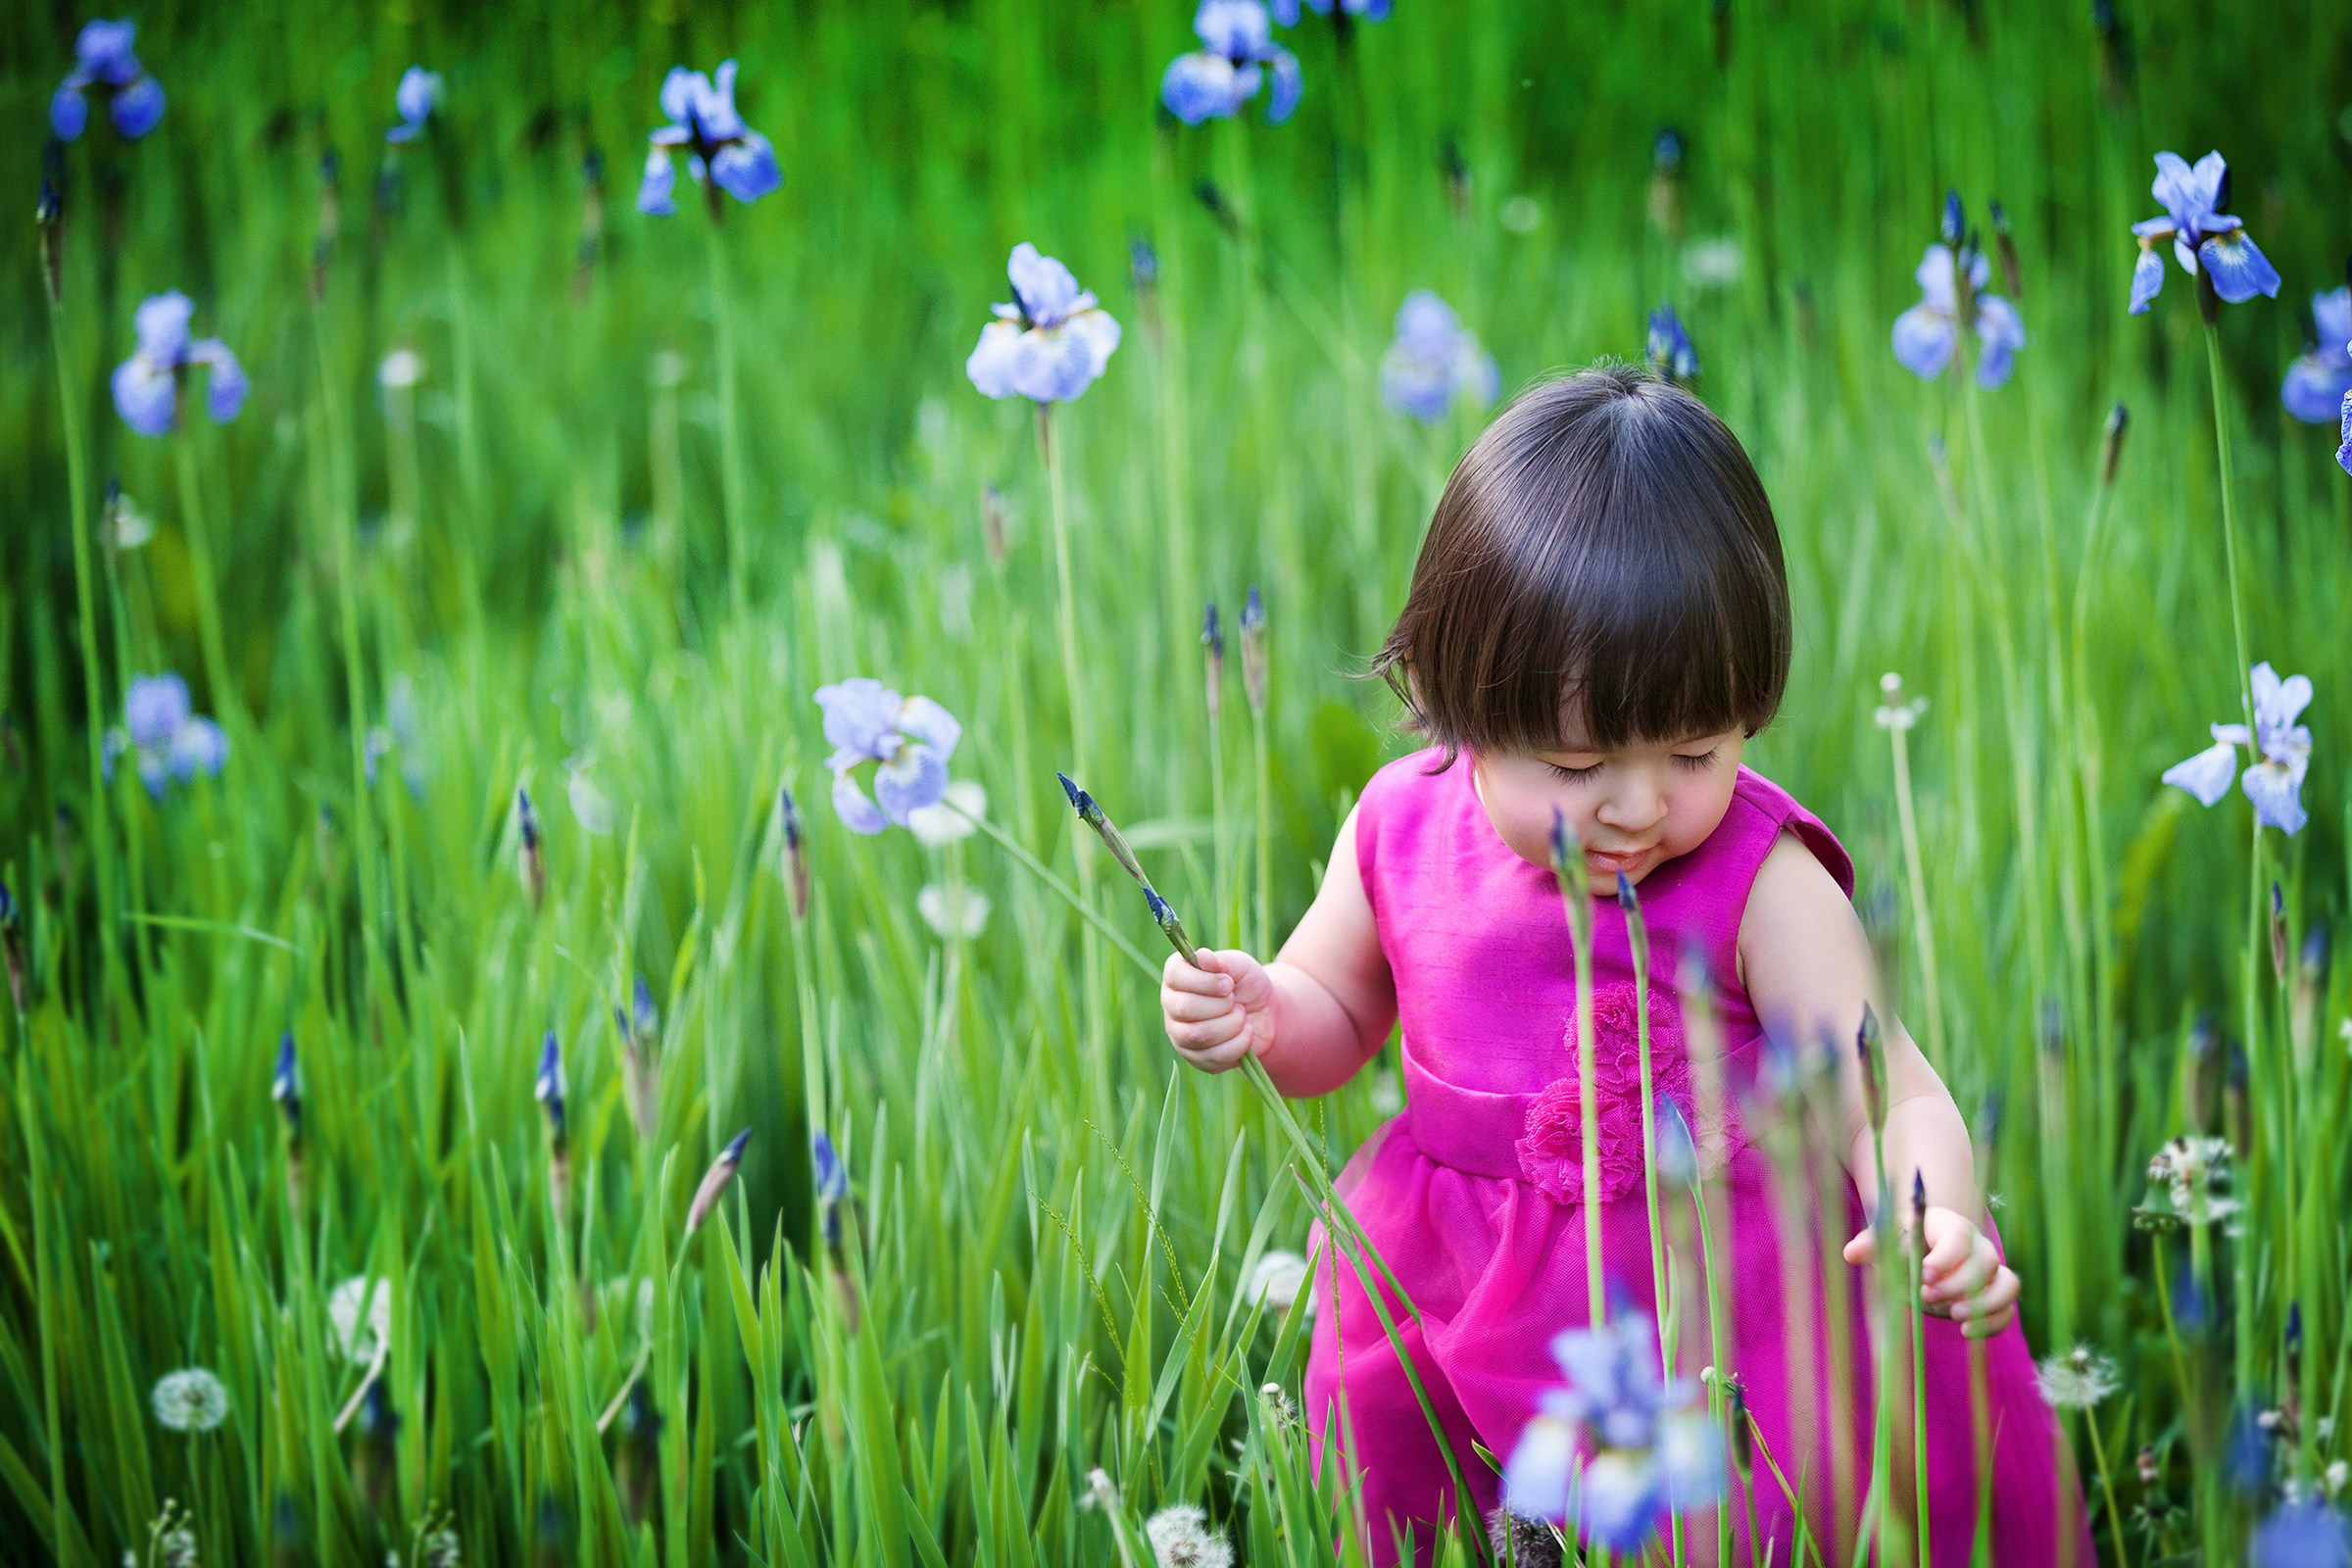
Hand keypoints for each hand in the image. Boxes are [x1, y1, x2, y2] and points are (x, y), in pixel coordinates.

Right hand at [1161, 949, 1276, 1072]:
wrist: (1266, 1014)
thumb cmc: (1247, 983)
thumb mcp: (1240, 965)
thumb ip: (1221, 960)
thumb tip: (1201, 956)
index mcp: (1177, 976)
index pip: (1175, 977)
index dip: (1205, 981)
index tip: (1229, 983)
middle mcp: (1172, 1005)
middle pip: (1184, 1008)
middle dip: (1220, 1005)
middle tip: (1235, 1000)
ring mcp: (1180, 1035)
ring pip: (1197, 1035)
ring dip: (1230, 1024)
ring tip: (1242, 1015)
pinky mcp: (1196, 1058)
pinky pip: (1213, 1057)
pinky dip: (1238, 1044)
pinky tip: (1247, 1033)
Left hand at [1842, 1205, 2019, 1339]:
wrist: (1920, 1257)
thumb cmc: (1901, 1244)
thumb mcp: (1886, 1241)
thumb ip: (1872, 1245)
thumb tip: (1851, 1253)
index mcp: (1949, 1226)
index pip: (1959, 1235)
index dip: (1946, 1256)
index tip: (1924, 1274)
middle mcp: (1978, 1246)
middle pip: (1985, 1261)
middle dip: (1958, 1282)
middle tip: (1926, 1297)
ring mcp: (1991, 1271)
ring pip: (2008, 1283)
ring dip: (1986, 1303)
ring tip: (1954, 1316)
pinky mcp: (1995, 1295)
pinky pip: (2008, 1309)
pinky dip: (1994, 1322)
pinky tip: (1967, 1332)